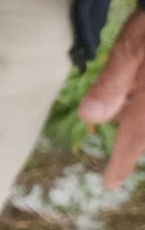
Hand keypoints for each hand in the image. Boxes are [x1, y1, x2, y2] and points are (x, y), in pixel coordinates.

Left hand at [79, 9, 144, 188]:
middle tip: (118, 157)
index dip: (121, 162)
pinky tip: (135, 95)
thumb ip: (114, 82)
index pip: (136, 138)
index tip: (108, 184)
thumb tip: (90, 118)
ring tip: (129, 123)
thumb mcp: (135, 45)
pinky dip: (139, 102)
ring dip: (138, 118)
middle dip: (136, 140)